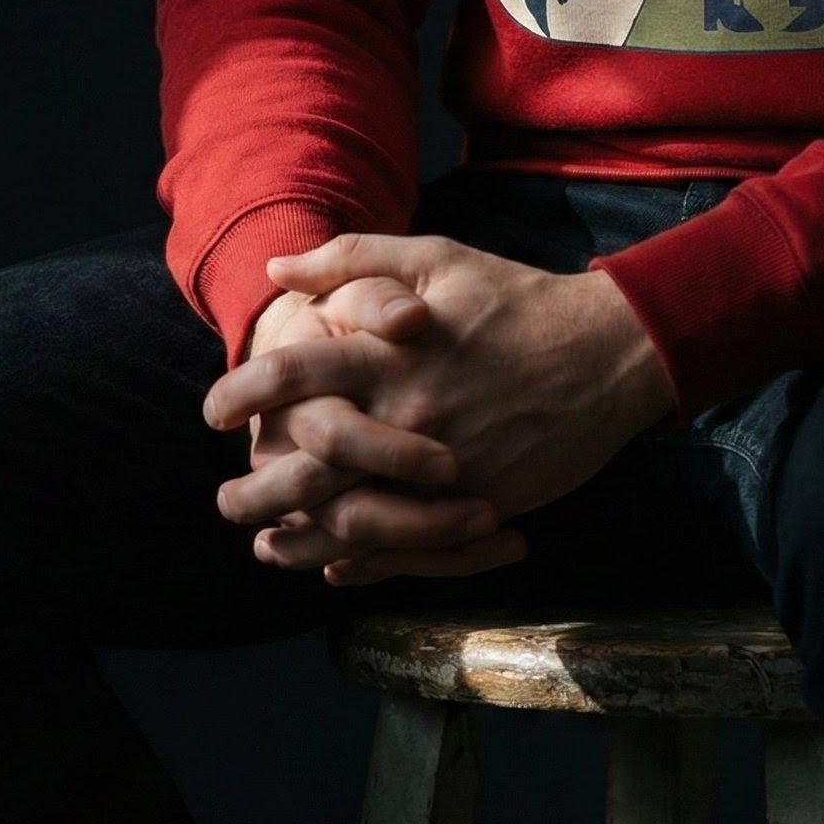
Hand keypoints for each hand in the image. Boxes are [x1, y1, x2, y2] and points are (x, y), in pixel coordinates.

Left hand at [206, 234, 674, 587]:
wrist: (610, 352)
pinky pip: (409, 548)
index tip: (214, 410)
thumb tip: (280, 270)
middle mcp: (410, 414)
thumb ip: (353, 260)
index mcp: (393, 353)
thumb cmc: (517, 300)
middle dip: (253, 489)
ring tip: (265, 544)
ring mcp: (445, 467)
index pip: (294, 375)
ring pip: (350, 521)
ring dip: (298, 540)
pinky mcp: (480, 503)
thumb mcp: (438, 258)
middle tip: (224, 498)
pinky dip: (362, 565)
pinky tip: (333, 566)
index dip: (241, 393)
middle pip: (307, 466)